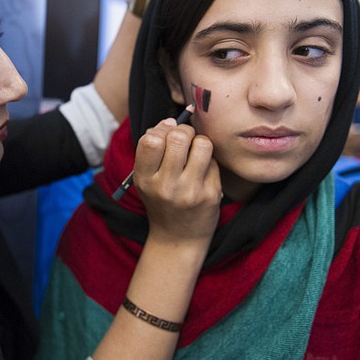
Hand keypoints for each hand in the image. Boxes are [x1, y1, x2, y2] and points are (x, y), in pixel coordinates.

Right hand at [133, 118, 221, 246]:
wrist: (178, 238)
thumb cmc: (162, 200)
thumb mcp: (147, 178)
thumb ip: (154, 149)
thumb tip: (171, 121)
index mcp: (144, 179)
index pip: (150, 140)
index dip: (161, 130)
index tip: (166, 135)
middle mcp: (165, 186)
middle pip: (178, 137)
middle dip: (184, 131)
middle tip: (185, 139)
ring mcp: (189, 191)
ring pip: (202, 144)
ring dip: (200, 142)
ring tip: (196, 152)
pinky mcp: (210, 194)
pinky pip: (215, 161)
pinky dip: (209, 160)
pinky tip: (203, 171)